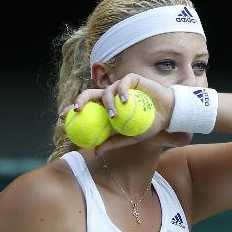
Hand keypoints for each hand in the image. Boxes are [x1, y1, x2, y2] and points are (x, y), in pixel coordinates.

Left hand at [59, 74, 175, 153]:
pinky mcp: (132, 80)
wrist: (168, 114)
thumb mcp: (130, 137)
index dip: (72, 109)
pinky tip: (123, 101)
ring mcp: (121, 87)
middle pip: (90, 94)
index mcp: (107, 107)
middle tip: (78, 110)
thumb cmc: (149, 125)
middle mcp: (111, 95)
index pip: (87, 106)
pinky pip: (122, 83)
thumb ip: (113, 142)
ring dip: (107, 103)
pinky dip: (121, 92)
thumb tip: (96, 152)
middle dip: (80, 100)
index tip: (63, 116)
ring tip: (113, 115)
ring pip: (106, 91)